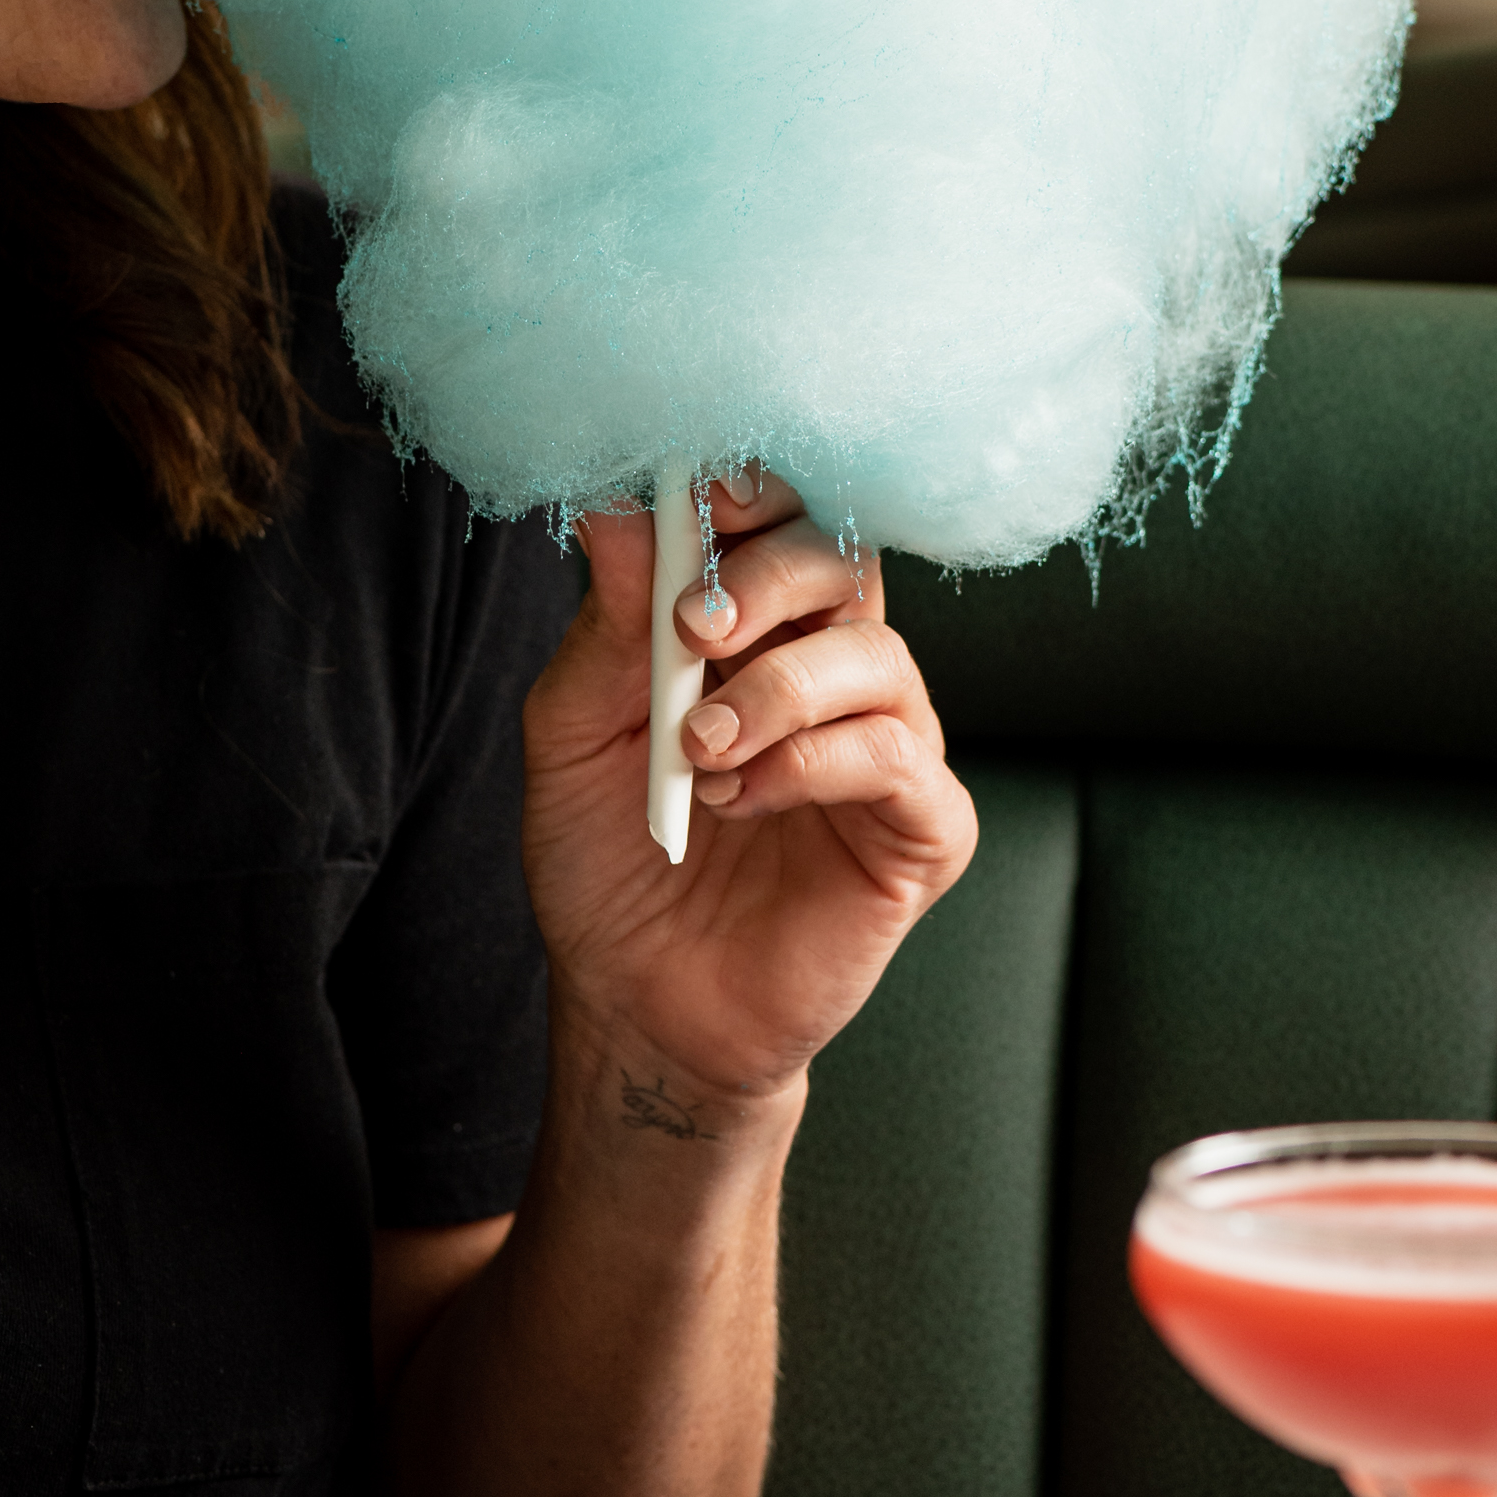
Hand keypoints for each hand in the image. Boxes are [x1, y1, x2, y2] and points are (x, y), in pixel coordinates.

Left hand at [520, 477, 977, 1112]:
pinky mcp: (921, 826)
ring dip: (777, 689)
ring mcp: (886, 741)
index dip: (750, 491)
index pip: (781, 515)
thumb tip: (618, 509)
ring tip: (699, 749)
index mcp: (754, 625)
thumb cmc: (610, 860)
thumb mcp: (574, 732)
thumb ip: (609, 625)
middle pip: (844, 558)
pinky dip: (812, 763)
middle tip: (695, 628)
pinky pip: (897, 757)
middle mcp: (830, 666)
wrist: (639, 1004)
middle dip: (768, 575)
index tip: (696, 501)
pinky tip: (744, 799)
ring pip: (875, 654)